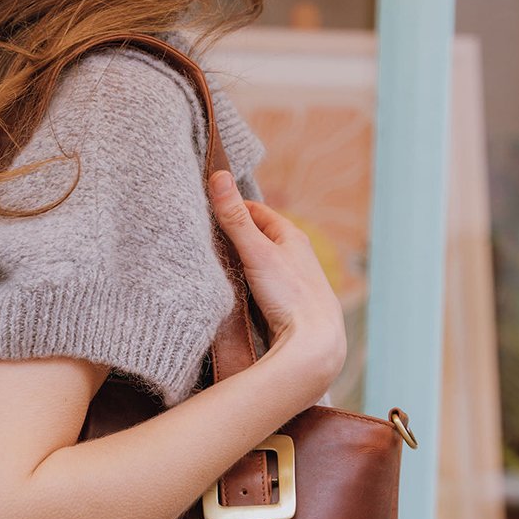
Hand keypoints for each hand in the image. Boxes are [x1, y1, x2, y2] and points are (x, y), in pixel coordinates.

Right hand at [207, 172, 345, 398]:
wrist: (313, 343)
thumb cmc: (290, 295)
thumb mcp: (257, 251)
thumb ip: (235, 218)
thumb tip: (218, 175)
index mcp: (292, 237)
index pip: (257, 212)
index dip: (232, 207)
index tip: (207, 206)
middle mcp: (295, 256)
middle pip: (258, 237)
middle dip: (234, 234)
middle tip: (204, 235)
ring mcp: (292, 281)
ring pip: (260, 263)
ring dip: (239, 262)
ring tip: (213, 263)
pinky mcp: (287, 305)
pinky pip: (261, 287)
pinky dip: (246, 285)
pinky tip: (233, 293)